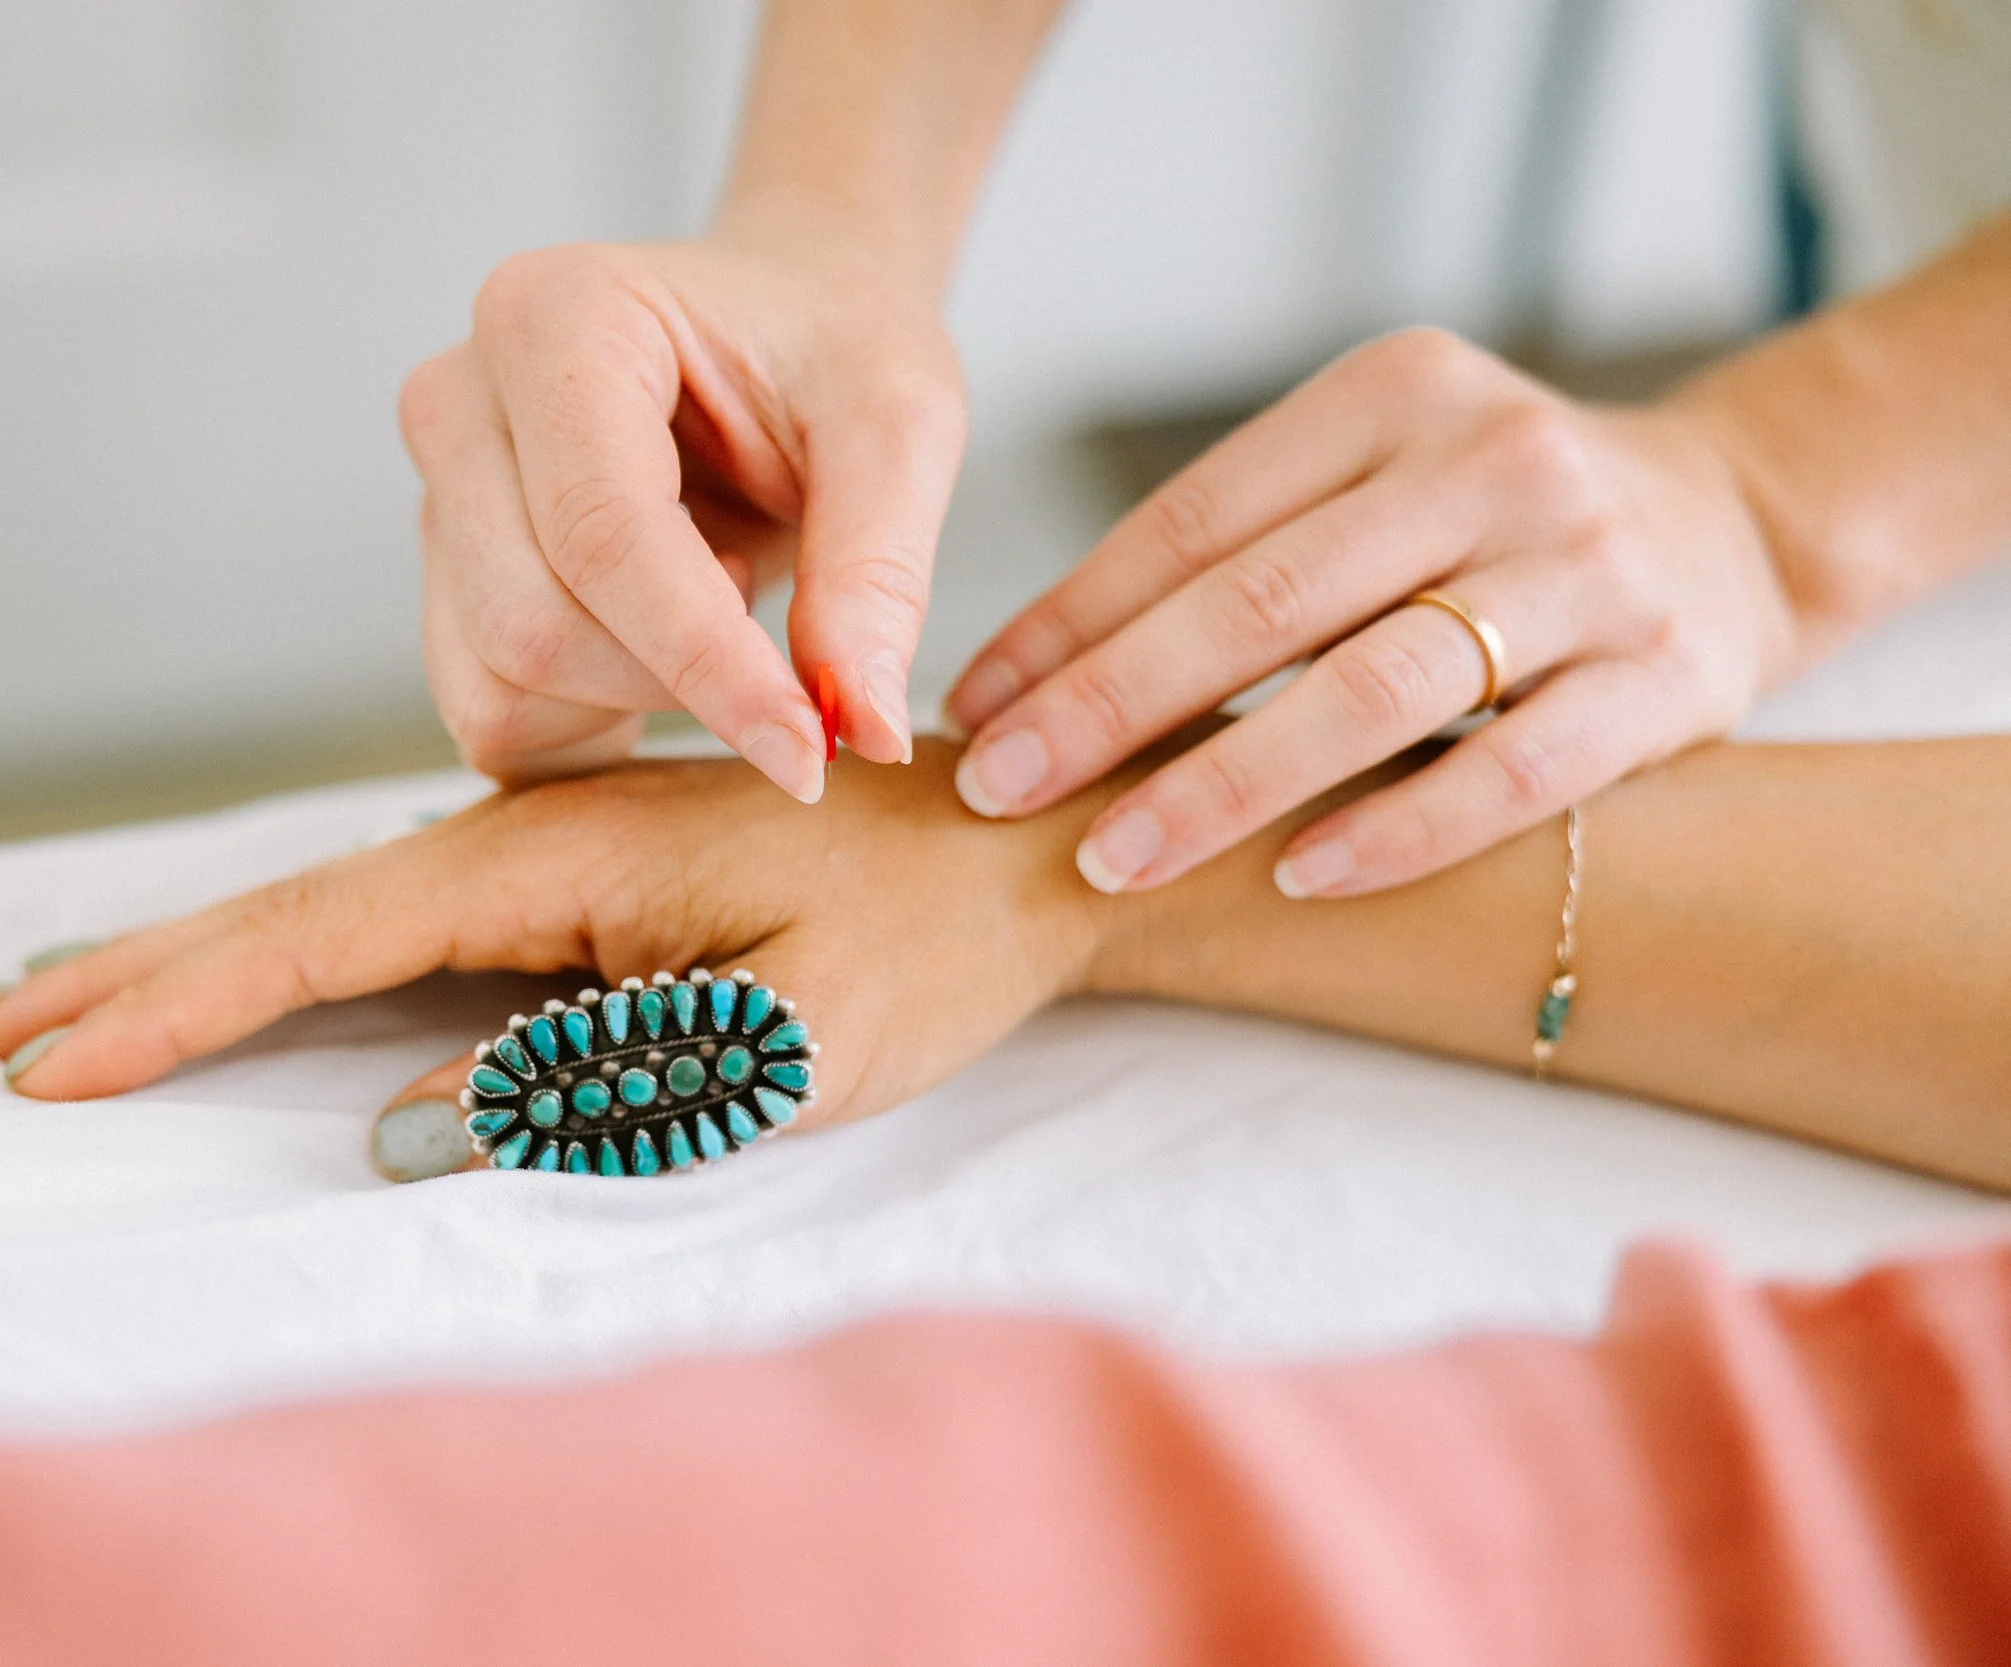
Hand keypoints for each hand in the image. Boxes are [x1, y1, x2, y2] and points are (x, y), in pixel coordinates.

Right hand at [0, 744, 1114, 1177]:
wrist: (1020, 836)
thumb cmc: (931, 936)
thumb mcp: (792, 1036)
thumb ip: (602, 1078)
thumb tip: (402, 1128)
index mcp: (558, 854)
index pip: (321, 933)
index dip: (179, 1003)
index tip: (48, 1062)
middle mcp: (527, 833)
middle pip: (291, 906)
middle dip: (140, 974)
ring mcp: (545, 848)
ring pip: (333, 907)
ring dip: (195, 958)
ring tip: (63, 1000)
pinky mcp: (575, 873)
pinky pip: (399, 917)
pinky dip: (293, 951)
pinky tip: (248, 974)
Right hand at [401, 214, 965, 797]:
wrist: (784, 330)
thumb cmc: (831, 351)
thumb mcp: (898, 430)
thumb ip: (878, 574)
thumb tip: (864, 729)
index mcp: (559, 318)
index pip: (603, 535)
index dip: (706, 663)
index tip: (809, 750)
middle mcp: (462, 398)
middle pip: (529, 624)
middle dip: (671, 680)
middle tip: (769, 615)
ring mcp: (438, 491)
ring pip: (496, 684)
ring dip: (628, 697)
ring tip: (710, 602)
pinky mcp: (445, 572)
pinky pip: (487, 713)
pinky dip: (585, 722)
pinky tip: (656, 651)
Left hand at [942, 328, 1796, 898]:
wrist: (1736, 519)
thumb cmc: (1487, 518)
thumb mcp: (1373, 478)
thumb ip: (1240, 549)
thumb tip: (1031, 675)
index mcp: (1392, 393)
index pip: (1194, 520)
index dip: (1069, 620)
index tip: (973, 707)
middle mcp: (1492, 459)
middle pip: (1264, 600)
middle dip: (1110, 705)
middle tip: (1000, 789)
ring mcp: (1589, 565)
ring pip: (1378, 686)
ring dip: (1229, 782)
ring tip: (1114, 857)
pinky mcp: (1670, 674)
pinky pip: (1514, 769)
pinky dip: (1399, 829)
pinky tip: (1297, 879)